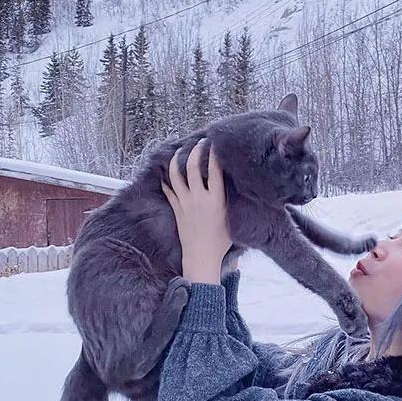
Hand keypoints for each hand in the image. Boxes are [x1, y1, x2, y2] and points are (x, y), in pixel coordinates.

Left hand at [160, 141, 231, 283]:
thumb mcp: (231, 218)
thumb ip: (230, 200)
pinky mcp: (176, 210)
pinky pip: (168, 190)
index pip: (214, 170)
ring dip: (177, 161)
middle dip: (195, 150)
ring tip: (180, 152)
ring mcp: (185, 203)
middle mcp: (199, 198)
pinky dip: (166, 180)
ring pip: (176, 175)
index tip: (215, 143)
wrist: (201, 257)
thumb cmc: (221, 241)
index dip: (214, 154)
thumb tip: (235, 185)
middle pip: (192, 167)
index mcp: (216, 200)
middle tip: (199, 143)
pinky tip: (166, 173)